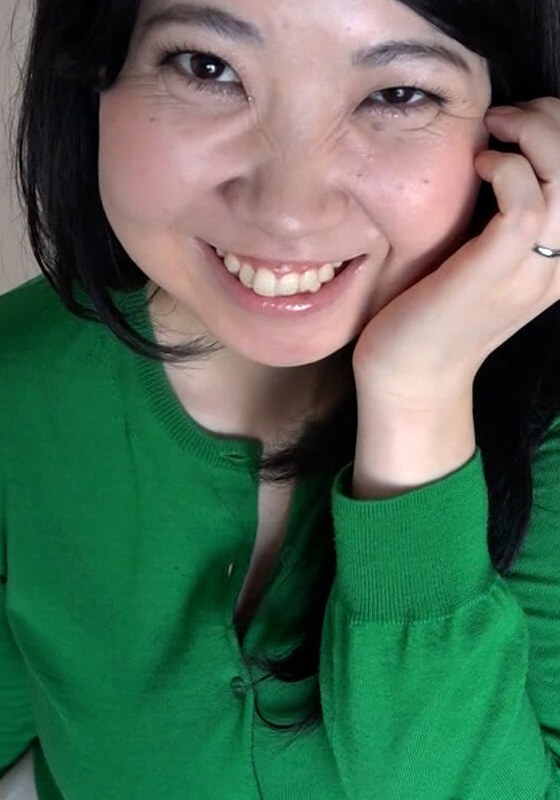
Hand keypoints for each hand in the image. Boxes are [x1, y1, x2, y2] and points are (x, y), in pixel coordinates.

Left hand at [351, 98, 559, 496]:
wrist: (410, 378)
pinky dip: (507, 169)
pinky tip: (480, 165)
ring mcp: (531, 273)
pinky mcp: (494, 273)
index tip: (523, 120)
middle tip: (508, 116)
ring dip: (535, 136)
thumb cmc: (435, 312)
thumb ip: (507, 219)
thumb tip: (504, 154)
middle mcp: (559, 267)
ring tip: (496, 130)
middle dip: (556, 121)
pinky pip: (525, 204)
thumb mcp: (484, 261)